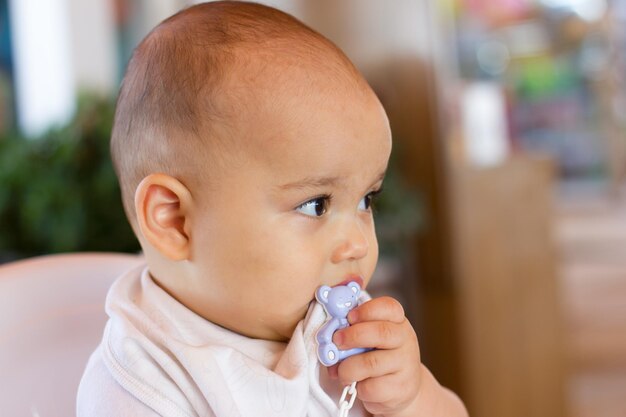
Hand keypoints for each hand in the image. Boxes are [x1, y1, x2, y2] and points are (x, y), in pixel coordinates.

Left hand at [328, 296, 421, 416]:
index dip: (366, 310)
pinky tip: (357, 385)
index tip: (349, 317)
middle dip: (353, 336)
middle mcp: (405, 340)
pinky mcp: (400, 388)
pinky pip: (371, 387)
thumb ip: (354, 330)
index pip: (388, 307)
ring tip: (342, 371)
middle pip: (381, 332)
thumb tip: (328, 336)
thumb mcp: (371, 338)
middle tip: (337, 341)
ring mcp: (405, 365)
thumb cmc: (379, 356)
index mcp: (397, 321)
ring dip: (348, 367)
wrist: (401, 387)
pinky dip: (357, 387)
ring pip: (371, 363)